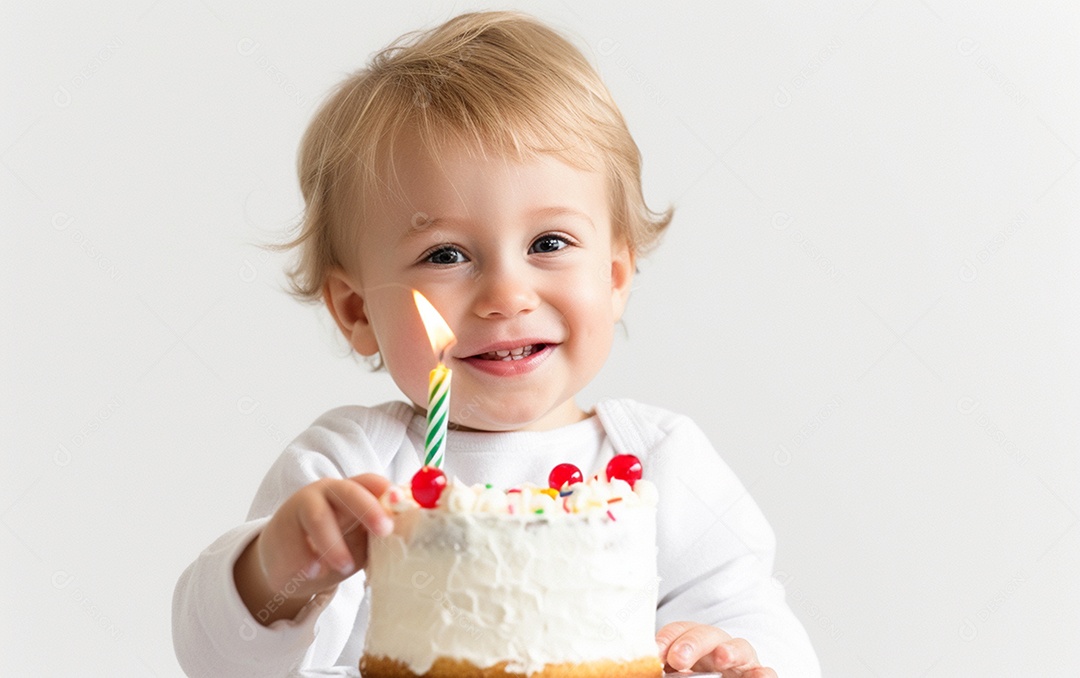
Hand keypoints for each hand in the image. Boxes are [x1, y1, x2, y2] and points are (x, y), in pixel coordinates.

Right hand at [234, 473, 392, 623]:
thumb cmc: (332, 550)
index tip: (403, 505)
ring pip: (319, 517)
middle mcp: (329, 492)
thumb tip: (410, 536)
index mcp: (353, 492)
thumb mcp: (360, 543)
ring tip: (344, 568)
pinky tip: (313, 572)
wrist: (287, 565)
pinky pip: (296, 541)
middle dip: (369, 509)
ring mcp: (302, 506)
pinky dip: (307, 560)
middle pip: (349, 491)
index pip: (372, 482)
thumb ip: (378, 536)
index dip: (388, 491)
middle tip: (384, 530)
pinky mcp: (281, 527)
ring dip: (334, 545)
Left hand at [656, 622, 776, 676]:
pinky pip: (765, 671)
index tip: (654, 652)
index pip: (679, 631)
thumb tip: (647, 670)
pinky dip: (763, 672)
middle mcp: (718, 647)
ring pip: (740, 646)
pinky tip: (759, 676)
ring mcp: (741, 661)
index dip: (667, 638)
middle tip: (678, 659)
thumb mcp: (676, 673)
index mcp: (692, 645)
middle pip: (706, 634)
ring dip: (730, 650)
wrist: (719, 677)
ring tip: (721, 658)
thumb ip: (665, 671)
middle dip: (692, 643)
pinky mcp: (757, 674)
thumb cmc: (694, 674)